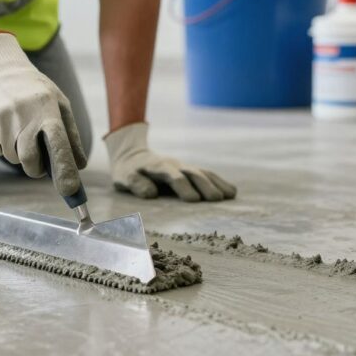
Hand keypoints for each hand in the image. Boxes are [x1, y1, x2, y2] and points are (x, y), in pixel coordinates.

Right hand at [0, 32, 86, 195]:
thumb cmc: (36, 92)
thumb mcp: (59, 104)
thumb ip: (70, 135)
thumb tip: (80, 165)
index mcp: (47, 109)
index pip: (58, 143)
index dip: (65, 168)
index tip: (70, 190)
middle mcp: (23, 116)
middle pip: (29, 161)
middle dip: (35, 168)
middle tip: (38, 161)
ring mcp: (0, 121)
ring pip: (11, 157)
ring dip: (17, 152)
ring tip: (18, 129)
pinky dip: (1, 144)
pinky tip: (4, 125)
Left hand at [104, 123, 235, 201]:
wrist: (133, 155)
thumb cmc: (128, 172)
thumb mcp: (124, 178)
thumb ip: (136, 184)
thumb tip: (151, 194)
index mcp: (158, 167)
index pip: (173, 176)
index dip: (183, 187)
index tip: (193, 200)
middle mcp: (174, 165)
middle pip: (193, 173)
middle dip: (205, 185)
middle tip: (216, 199)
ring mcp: (184, 167)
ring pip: (203, 172)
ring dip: (217, 183)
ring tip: (230, 195)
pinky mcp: (190, 170)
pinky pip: (207, 174)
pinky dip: (219, 182)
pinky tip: (231, 192)